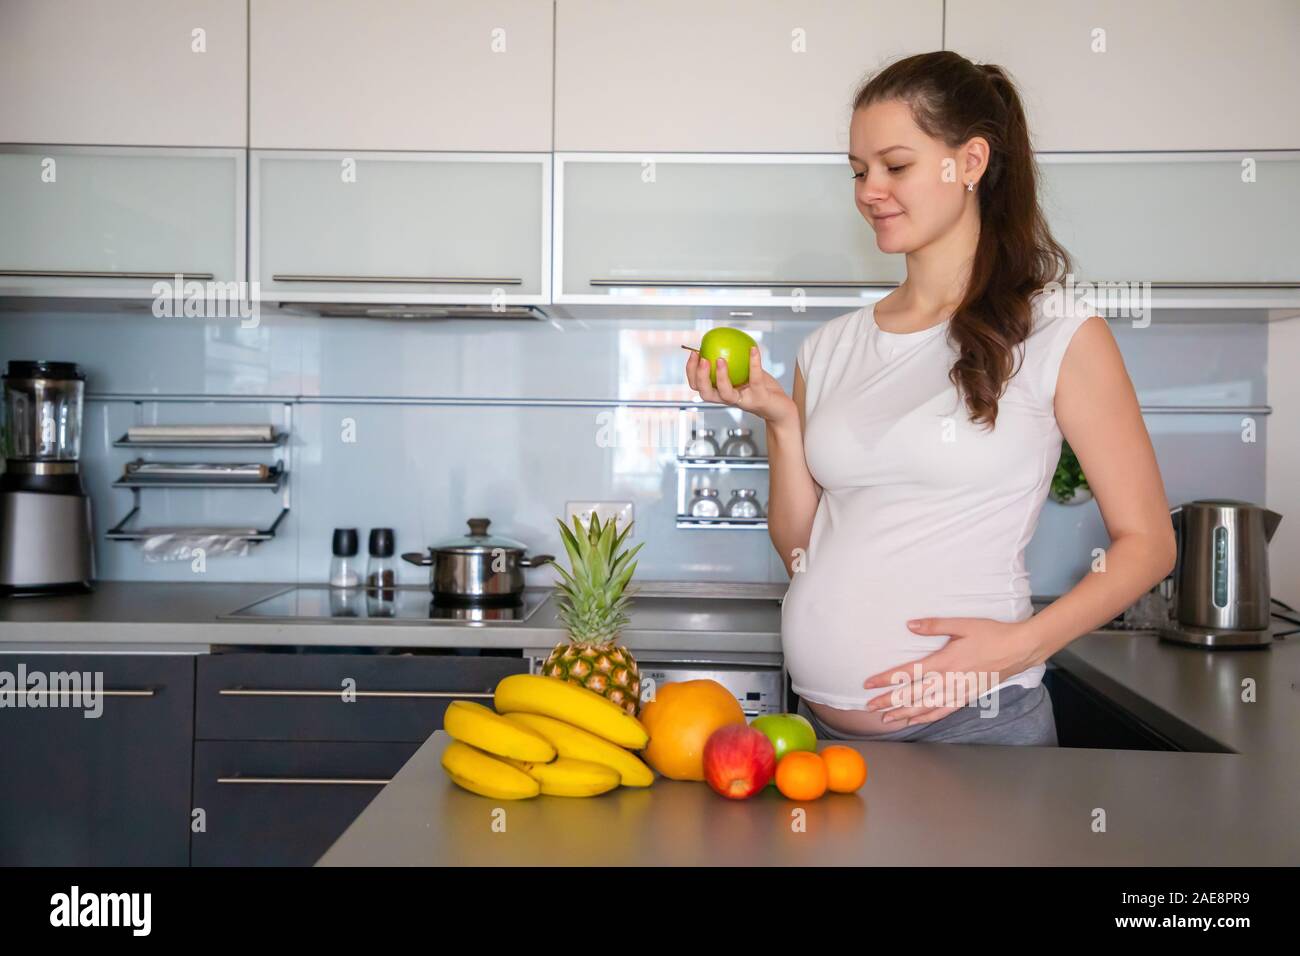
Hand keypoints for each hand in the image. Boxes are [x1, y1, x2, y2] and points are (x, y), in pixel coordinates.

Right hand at [685, 346, 795, 427]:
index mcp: (721, 392)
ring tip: (720, 359)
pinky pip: (755, 379)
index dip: (691, 371)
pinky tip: (753, 349)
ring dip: (720, 376)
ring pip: (725, 393)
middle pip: (706, 394)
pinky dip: (754, 363)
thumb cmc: (762, 388)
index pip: (698, 386)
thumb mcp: (745, 372)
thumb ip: (734, 360)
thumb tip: (722, 339)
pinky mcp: (759, 398)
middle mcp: (729, 399)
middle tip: (702, 359)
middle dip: (700, 377)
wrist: (781, 408)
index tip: (694, 353)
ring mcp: (743, 400)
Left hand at [859, 617, 1043, 726]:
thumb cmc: (992, 633)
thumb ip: (934, 625)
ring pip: (926, 707)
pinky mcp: (967, 696)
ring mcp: (959, 691)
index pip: (908, 673)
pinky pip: (944, 711)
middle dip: (889, 702)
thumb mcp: (963, 624)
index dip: (887, 679)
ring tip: (886, 720)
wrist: (1020, 649)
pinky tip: (915, 721)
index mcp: (945, 661)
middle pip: (913, 694)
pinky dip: (927, 717)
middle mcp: (950, 679)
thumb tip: (910, 625)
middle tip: (869, 707)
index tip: (869, 684)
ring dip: (904, 714)